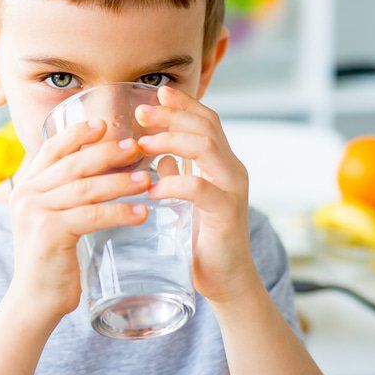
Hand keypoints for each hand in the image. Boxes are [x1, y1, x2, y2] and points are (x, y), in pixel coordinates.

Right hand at [7, 120, 151, 321]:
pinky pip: (91, 216)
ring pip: (84, 187)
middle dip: (107, 153)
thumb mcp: (55, 220)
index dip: (77, 134)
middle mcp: (26, 194)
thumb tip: (108, 171)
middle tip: (137, 147)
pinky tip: (141, 213)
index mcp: (27, 187)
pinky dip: (119, 212)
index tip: (103, 124)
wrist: (34, 302)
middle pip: (72, 163)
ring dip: (119, 182)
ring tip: (147, 179)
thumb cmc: (53, 261)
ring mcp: (35, 213)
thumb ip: (69, 196)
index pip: (51, 148)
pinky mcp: (49, 233)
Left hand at [135, 85, 260, 304]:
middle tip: (141, 113)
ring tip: (142, 144)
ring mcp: (232, 190)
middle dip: (173, 115)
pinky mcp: (227, 213)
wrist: (225, 281)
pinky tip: (153, 188)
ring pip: (206, 148)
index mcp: (222, 164)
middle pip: (206, 127)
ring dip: (171, 140)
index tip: (156, 93)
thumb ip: (178, 175)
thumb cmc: (203, 241)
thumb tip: (160, 156)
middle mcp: (232, 170)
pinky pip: (200, 188)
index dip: (184, 105)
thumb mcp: (186, 201)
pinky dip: (174, 183)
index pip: (207, 121)